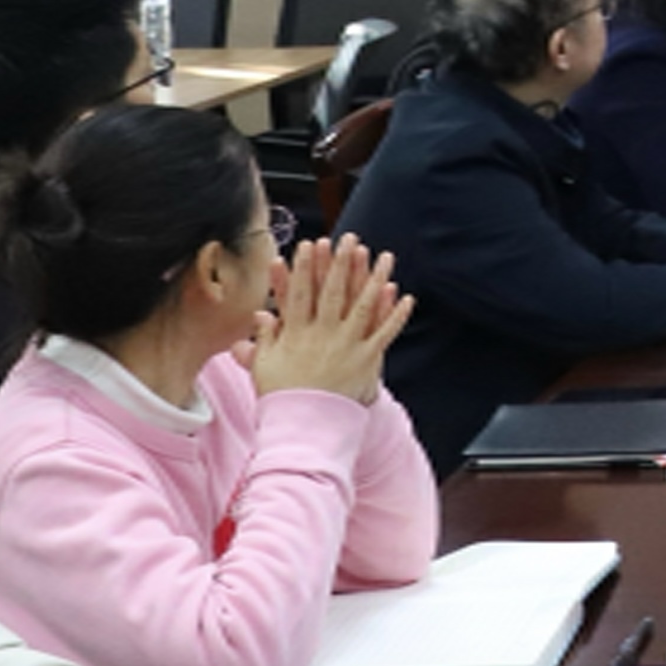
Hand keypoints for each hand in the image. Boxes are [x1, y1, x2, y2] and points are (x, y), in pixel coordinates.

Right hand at [252, 234, 407, 403]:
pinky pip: (384, 334)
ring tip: (386, 256)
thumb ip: (264, 339)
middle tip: (350, 237)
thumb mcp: (265, 367)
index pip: (300, 293)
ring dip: (375, 279)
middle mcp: (322, 335)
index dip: (305, 267)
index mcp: (296, 334)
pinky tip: (405, 296)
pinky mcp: (366, 360)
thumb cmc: (282, 397)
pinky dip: (395, 316)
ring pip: (363, 306)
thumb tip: (260, 315)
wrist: (305, 427)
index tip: (310, 244)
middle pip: (334, 292)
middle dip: (342, 262)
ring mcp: (346, 346)